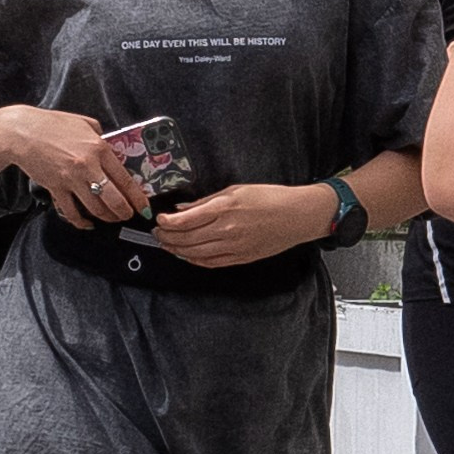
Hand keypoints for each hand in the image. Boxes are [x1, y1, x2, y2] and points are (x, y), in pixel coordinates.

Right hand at [11, 108, 150, 230]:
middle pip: (113, 199)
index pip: (125, 179)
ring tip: (111, 219)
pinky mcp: (56, 188)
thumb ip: (101, 136)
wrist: (22, 133)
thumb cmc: (53, 124)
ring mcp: (71, 179)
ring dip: (106, 217)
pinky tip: (87, 223)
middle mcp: (87, 166)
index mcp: (99, 148)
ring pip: (95, 208)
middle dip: (124, 212)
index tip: (143, 207)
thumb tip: (112, 148)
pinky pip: (72, 212)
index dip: (137, 197)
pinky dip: (81, 221)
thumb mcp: (84, 123)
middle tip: (128, 216)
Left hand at [153, 183, 329, 268]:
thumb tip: (183, 209)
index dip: (167, 223)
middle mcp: (226, 230)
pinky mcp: (240, 258)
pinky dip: (194, 260)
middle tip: (157, 233)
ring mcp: (233, 247)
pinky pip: (210, 263)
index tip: (159, 220)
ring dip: (176, 251)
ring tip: (166, 245)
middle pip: (186, 239)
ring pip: (195, 254)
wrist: (296, 216)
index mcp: (224, 208)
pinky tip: (186, 255)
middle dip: (167, 237)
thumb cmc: (269, 197)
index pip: (185, 221)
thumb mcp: (235, 190)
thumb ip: (206, 201)